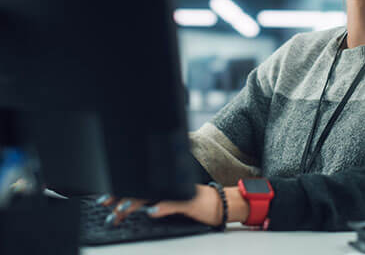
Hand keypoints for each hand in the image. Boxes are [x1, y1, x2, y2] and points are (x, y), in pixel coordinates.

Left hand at [99, 184, 248, 226]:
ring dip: (136, 203)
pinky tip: (151, 213)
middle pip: (143, 189)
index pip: (141, 186)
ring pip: (154, 195)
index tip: (106, 199)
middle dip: (121, 197)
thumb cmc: (200, 205)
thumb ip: (160, 202)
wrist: (224, 204)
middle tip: (106, 204)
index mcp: (167, 185)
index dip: (121, 191)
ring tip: (122, 210)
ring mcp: (180, 192)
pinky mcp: (191, 201)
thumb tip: (141, 209)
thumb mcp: (177, 202)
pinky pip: (174, 204)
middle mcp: (172, 186)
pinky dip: (162, 208)